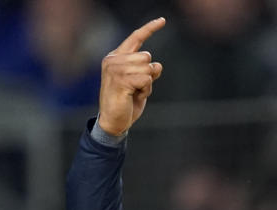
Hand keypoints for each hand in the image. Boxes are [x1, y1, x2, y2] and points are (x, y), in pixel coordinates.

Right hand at [98, 17, 165, 135]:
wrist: (114, 121)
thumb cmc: (127, 102)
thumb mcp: (140, 84)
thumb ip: (148, 71)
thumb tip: (157, 65)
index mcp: (117, 57)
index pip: (136, 38)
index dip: (150, 28)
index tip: (163, 20)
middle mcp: (114, 60)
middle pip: (146, 56)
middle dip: (148, 73)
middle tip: (137, 87)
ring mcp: (115, 69)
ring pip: (147, 68)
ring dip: (147, 83)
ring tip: (134, 92)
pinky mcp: (120, 80)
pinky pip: (146, 79)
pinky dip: (145, 89)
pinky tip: (134, 96)